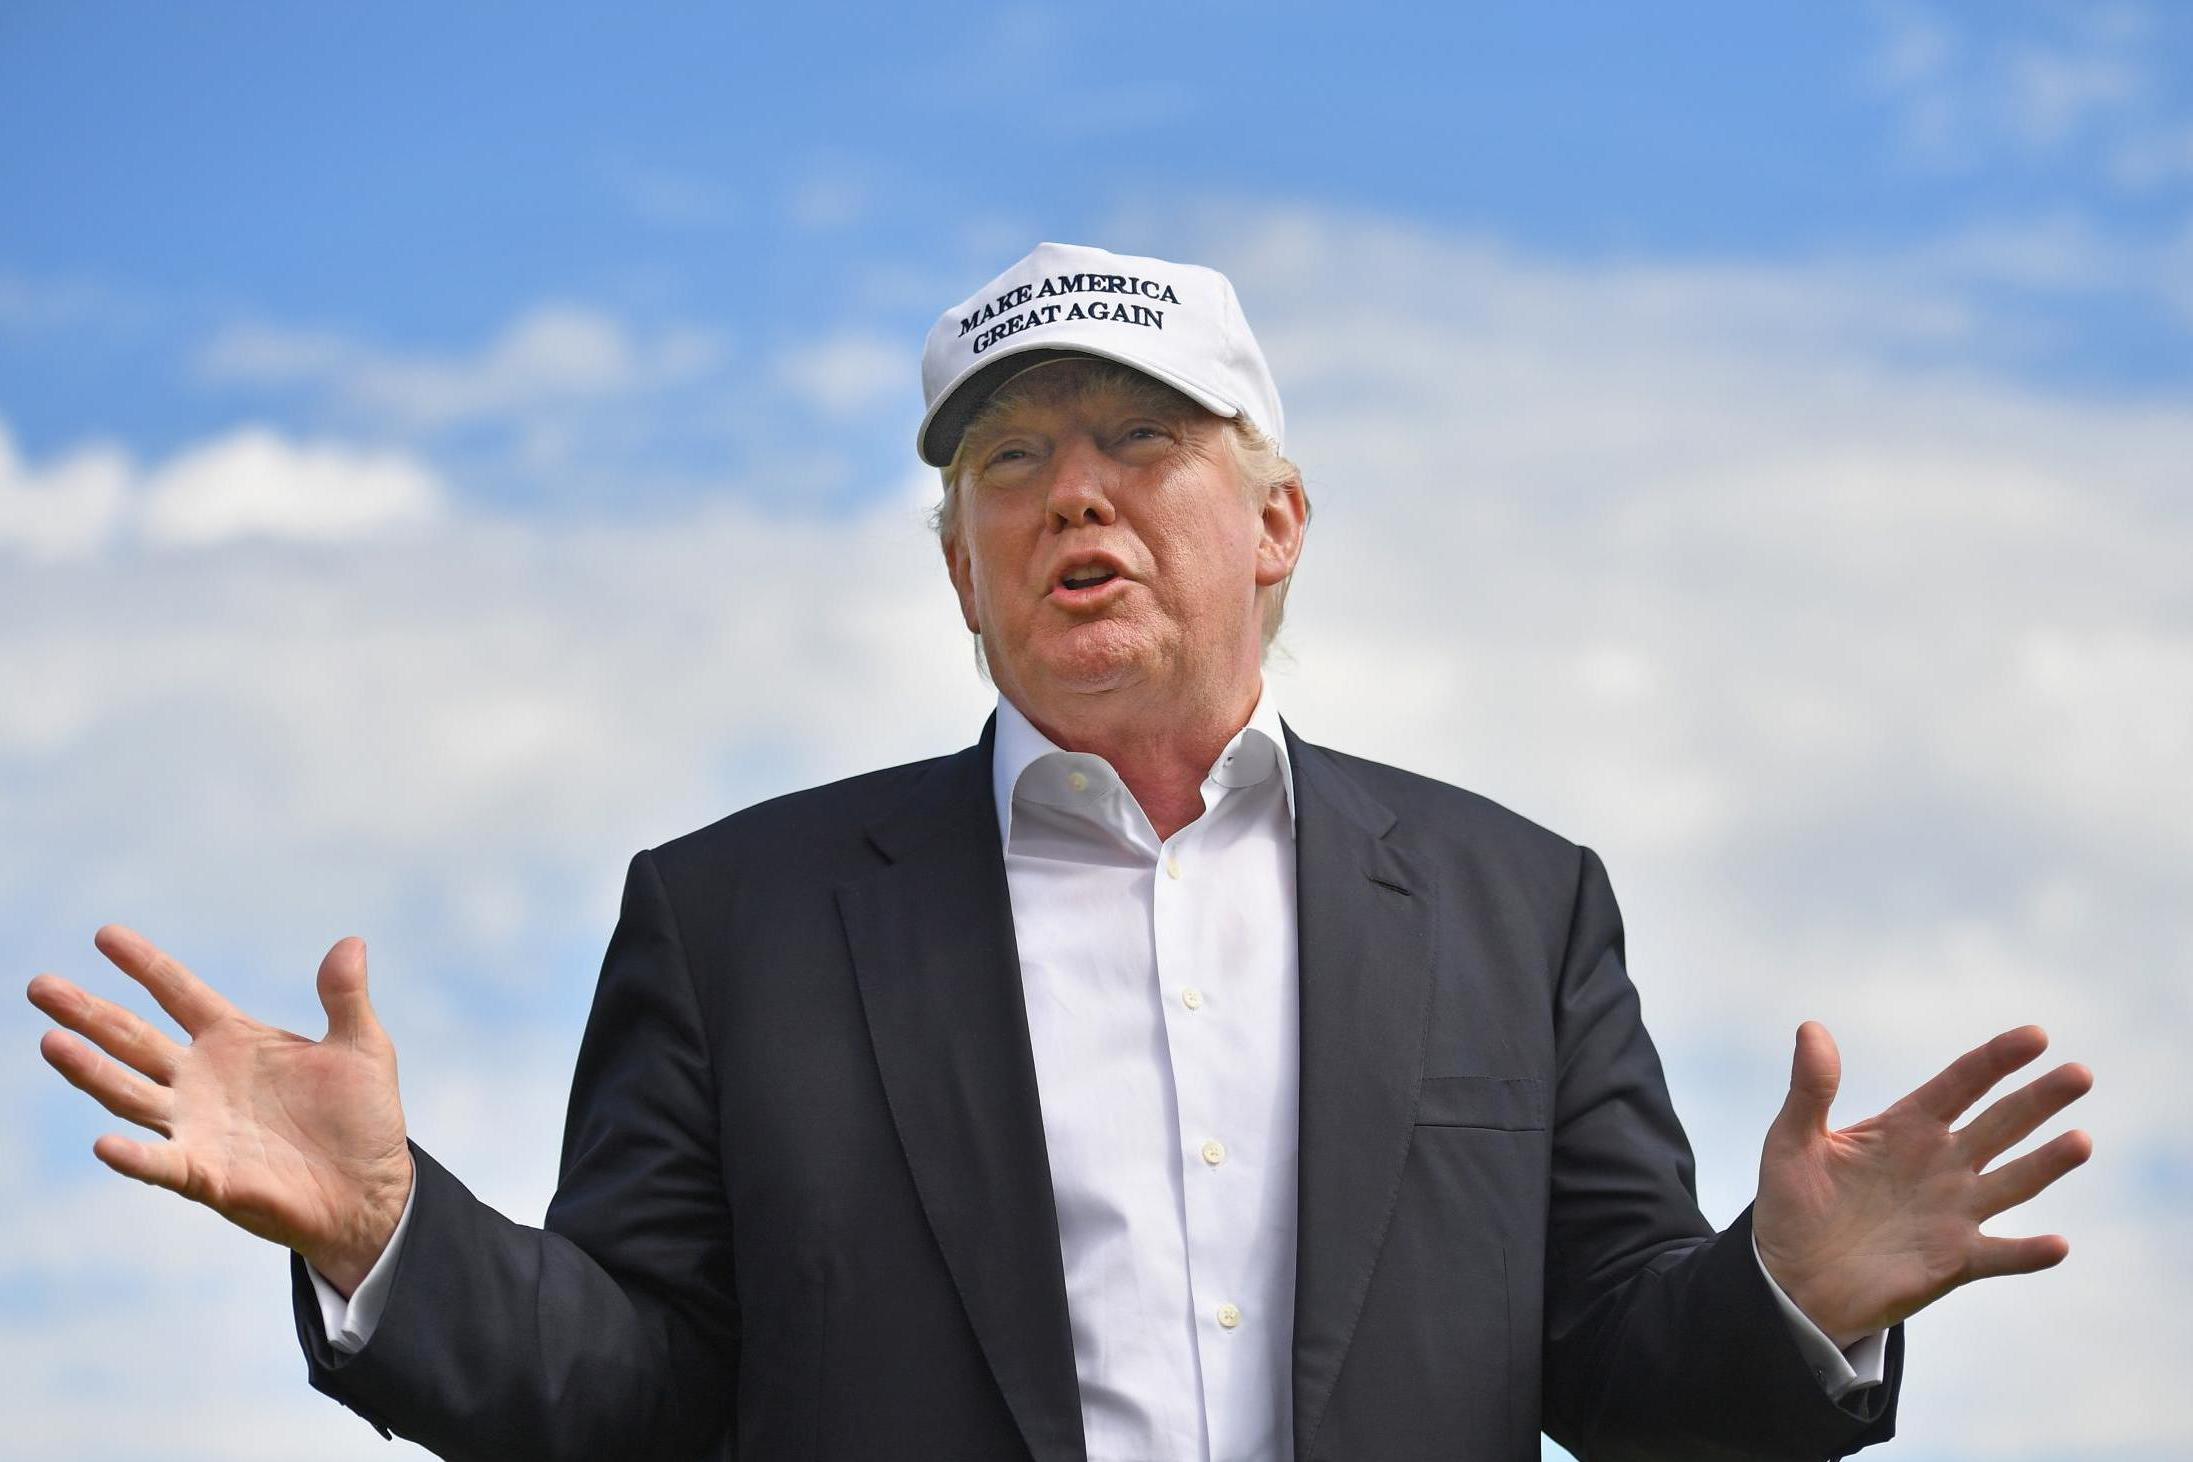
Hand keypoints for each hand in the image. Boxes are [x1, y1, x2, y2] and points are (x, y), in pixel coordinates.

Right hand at [26, 925, 412, 1294]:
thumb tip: (352, 943)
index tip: (106, 935)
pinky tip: (105, 1143)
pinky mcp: (205, 1175)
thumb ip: (345, 997)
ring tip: (52, 1041)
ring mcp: (197, 1126)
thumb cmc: (363, 1118)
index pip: (179, 993)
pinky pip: (160, 1164)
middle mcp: (203, 1079)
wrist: (373, 1192)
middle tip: (42, 985)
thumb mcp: (363, 1048)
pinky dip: (133, 1156)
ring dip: (90, 1070)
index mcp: (235, 1040)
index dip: (145, 965)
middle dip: (88, 1013)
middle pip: (134, 1038)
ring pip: (130, 1093)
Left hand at [1753, 1021, 2092, 1349]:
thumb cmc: (1793, 1204)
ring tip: (2081, 1141)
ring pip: (2013, 1182)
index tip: (2036, 1036)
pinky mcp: (1955, 1261)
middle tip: (2079, 1074)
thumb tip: (1812, 1028)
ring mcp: (1954, 1212)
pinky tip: (2056, 1244)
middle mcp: (1942, 1164)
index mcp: (1907, 1128)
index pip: (1961, 1084)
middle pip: (2001, 1124)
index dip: (1996, 1059)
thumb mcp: (1793, 1141)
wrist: (1793, 1279)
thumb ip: (1810, 1088)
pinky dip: (2028, 1252)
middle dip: (2039, 1099)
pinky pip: (2001, 1255)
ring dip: (2047, 1164)